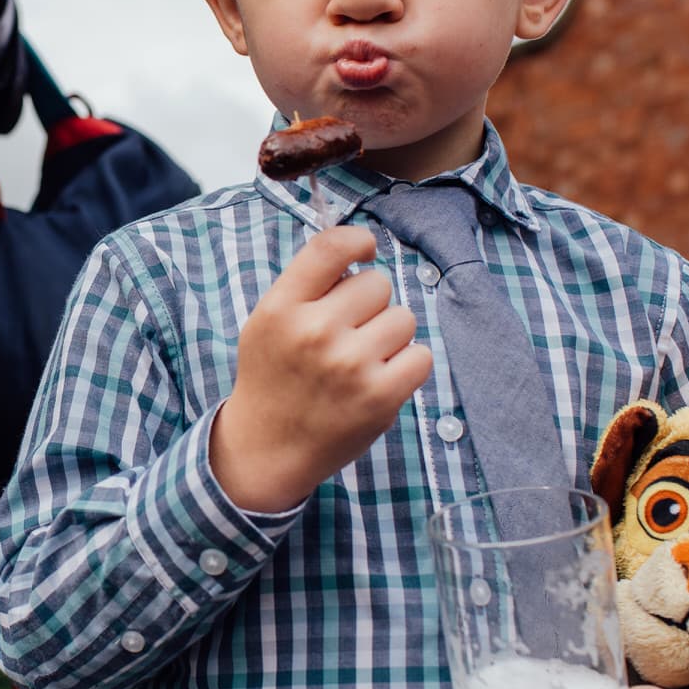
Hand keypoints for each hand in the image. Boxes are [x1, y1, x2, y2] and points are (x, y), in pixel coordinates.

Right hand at [208, 227, 430, 511]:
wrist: (268, 448)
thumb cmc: (273, 378)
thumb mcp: (267, 322)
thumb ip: (306, 286)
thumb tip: (359, 252)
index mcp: (281, 308)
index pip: (330, 248)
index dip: (358, 241)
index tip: (365, 251)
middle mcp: (315, 332)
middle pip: (377, 283)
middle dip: (369, 303)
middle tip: (347, 333)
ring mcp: (350, 365)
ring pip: (403, 317)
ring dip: (389, 335)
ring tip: (361, 360)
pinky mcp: (380, 396)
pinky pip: (421, 355)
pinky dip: (407, 365)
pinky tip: (380, 377)